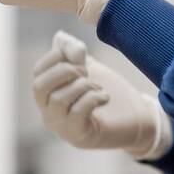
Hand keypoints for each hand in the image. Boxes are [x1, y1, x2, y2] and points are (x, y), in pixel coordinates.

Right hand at [32, 30, 171, 159]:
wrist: (135, 120)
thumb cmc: (108, 91)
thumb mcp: (89, 66)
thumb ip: (74, 52)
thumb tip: (60, 38)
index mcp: (49, 94)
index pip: (38, 71)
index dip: (57, 56)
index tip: (80, 54)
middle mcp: (49, 112)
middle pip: (39, 86)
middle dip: (64, 72)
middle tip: (86, 72)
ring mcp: (61, 126)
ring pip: (58, 100)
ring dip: (83, 86)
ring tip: (98, 87)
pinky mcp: (79, 135)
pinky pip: (77, 112)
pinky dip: (93, 98)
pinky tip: (104, 97)